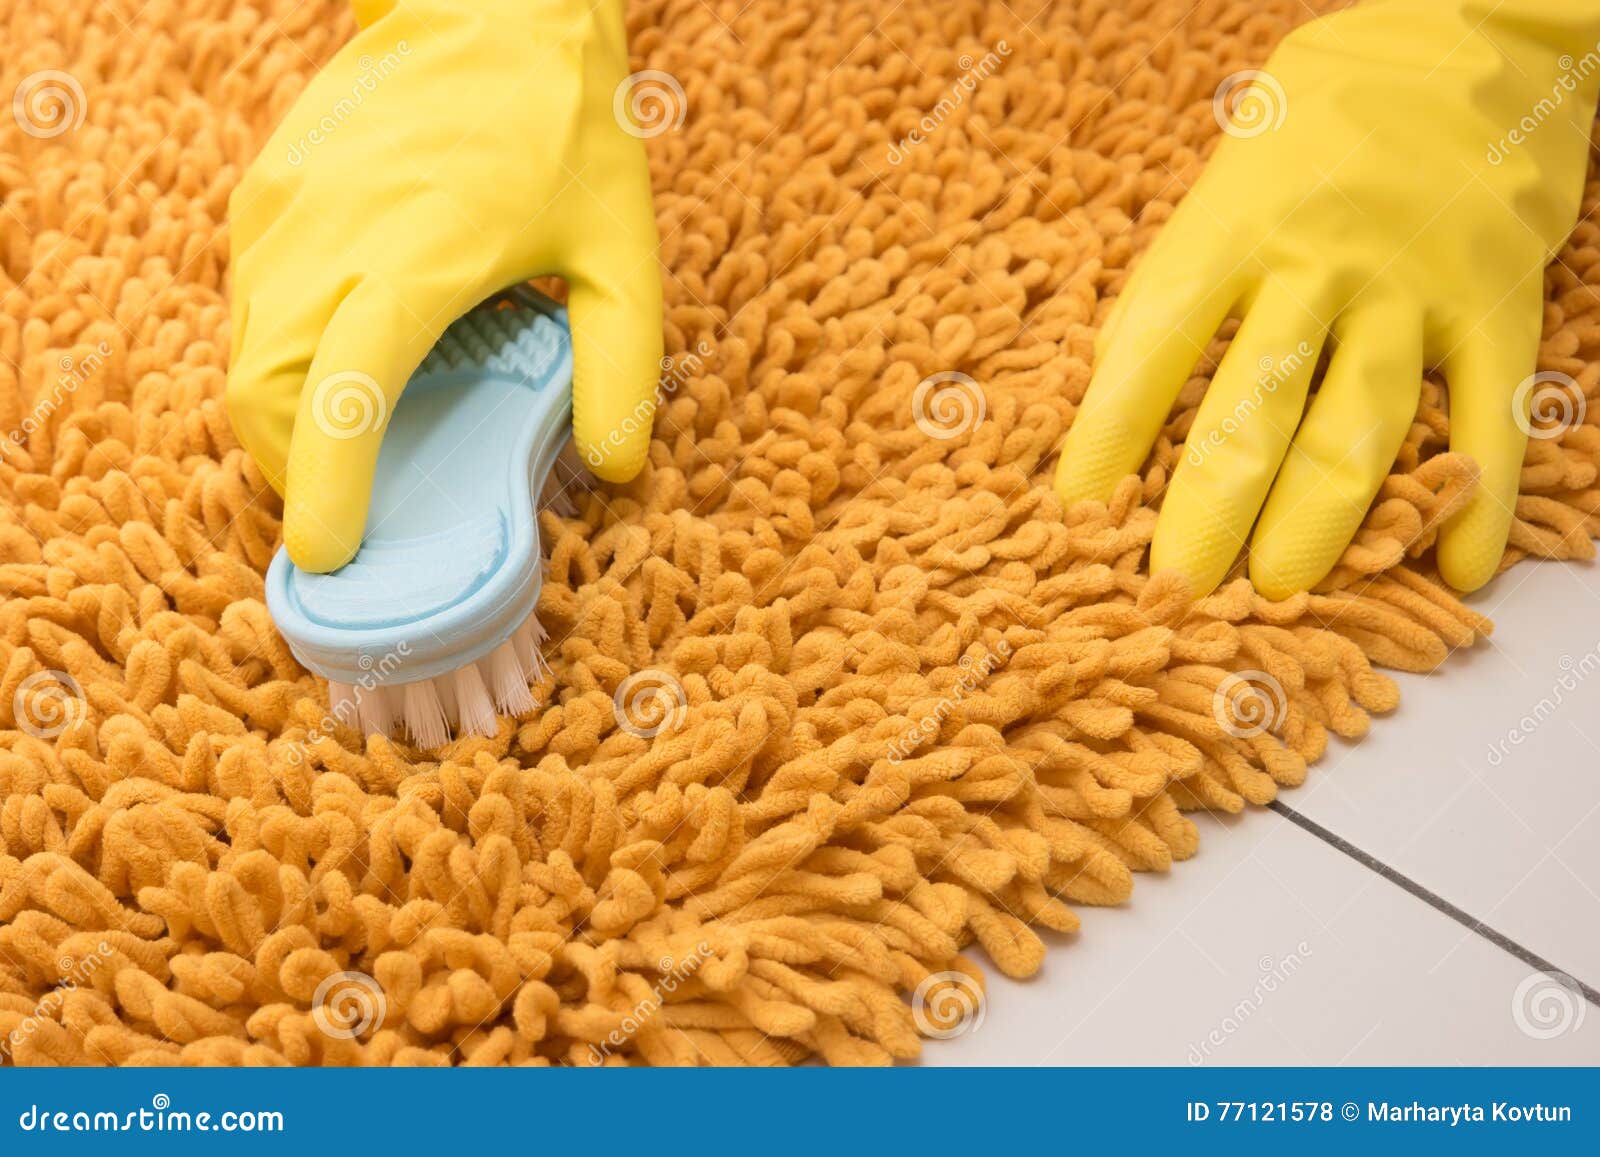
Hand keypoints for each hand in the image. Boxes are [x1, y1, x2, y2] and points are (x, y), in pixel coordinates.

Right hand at [226, 0, 661, 572]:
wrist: (488, 5)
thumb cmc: (565, 125)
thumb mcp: (625, 249)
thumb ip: (624, 364)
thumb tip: (615, 466)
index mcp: (419, 255)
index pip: (344, 389)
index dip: (325, 481)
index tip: (324, 552)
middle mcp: (330, 234)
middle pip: (261, 390)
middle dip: (291, 468)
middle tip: (352, 509)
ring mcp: (284, 210)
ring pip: (244, 351)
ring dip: (282, 416)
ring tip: (353, 444)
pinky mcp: (267, 192)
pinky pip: (252, 303)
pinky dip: (283, 356)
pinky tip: (350, 359)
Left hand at [1055, 0, 1599, 597]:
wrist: (1457, 45)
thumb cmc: (1309, 140)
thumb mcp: (1218, 191)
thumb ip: (1169, 289)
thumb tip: (1106, 387)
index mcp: (1231, 233)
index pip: (1151, 351)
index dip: (1107, 440)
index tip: (1076, 517)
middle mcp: (1319, 263)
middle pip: (1256, 408)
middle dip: (1209, 511)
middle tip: (1175, 591)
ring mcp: (1414, 286)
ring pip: (1362, 423)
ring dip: (1320, 520)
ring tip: (1281, 593)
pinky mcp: (1498, 302)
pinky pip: (1490, 414)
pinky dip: (1479, 499)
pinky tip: (1458, 571)